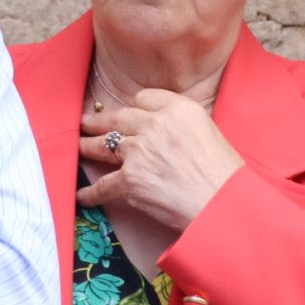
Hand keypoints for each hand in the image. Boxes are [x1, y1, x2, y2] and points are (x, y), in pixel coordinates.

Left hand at [77, 90, 244, 229]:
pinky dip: (91, 192)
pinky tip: (83, 194)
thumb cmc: (225, 175)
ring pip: (105, 145)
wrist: (223, 206)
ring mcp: (139, 151)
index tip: (128, 113)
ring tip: (80, 146)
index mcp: (179, 109)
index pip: (144, 98)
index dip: (135, 108)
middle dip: (100, 121)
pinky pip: (103, 184)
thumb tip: (166, 131)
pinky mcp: (130, 179)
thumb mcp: (210, 132)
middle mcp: (156, 124)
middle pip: (119, 118)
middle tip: (87, 122)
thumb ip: (183, 124)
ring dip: (89, 147)